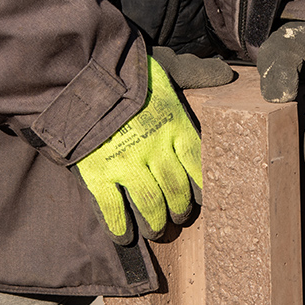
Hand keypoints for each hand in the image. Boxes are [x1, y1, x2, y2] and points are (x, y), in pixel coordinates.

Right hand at [74, 55, 205, 244]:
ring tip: (156, 230)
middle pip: (175, 188)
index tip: (202, 197)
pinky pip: (112, 208)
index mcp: (173, 123)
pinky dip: (119, 226)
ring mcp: (125, 163)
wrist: (79, 76)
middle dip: (179, 208)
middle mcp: (153, 147)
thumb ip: (195, 74)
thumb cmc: (124, 73)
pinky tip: (124, 237)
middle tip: (178, 218)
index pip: (197, 161)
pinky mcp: (98, 173)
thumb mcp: (166, 67)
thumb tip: (226, 76)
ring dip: (155, 221)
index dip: (202, 184)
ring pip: (149, 202)